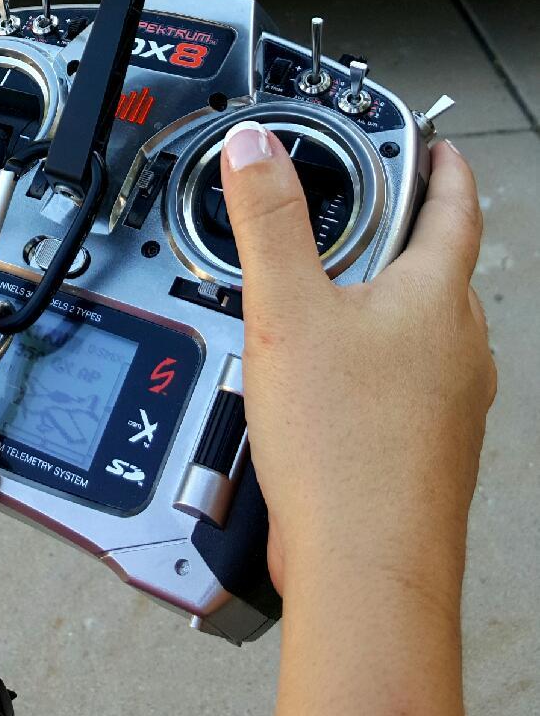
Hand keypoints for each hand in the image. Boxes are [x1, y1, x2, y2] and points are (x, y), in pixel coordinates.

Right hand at [220, 122, 495, 607]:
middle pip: (436, 267)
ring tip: (316, 309)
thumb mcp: (286, 308)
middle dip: (397, 238)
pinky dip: (370, 367)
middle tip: (354, 219)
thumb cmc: (347, 450)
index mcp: (437, 295)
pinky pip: (405, 385)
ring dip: (378, 308)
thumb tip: (254, 149)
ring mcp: (452, 402)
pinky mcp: (429, 448)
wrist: (368, 569)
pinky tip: (320, 390)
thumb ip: (268, 219)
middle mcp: (459, 346)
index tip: (436, 146)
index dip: (442, 166)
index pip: (454, 205)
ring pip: (419, 330)